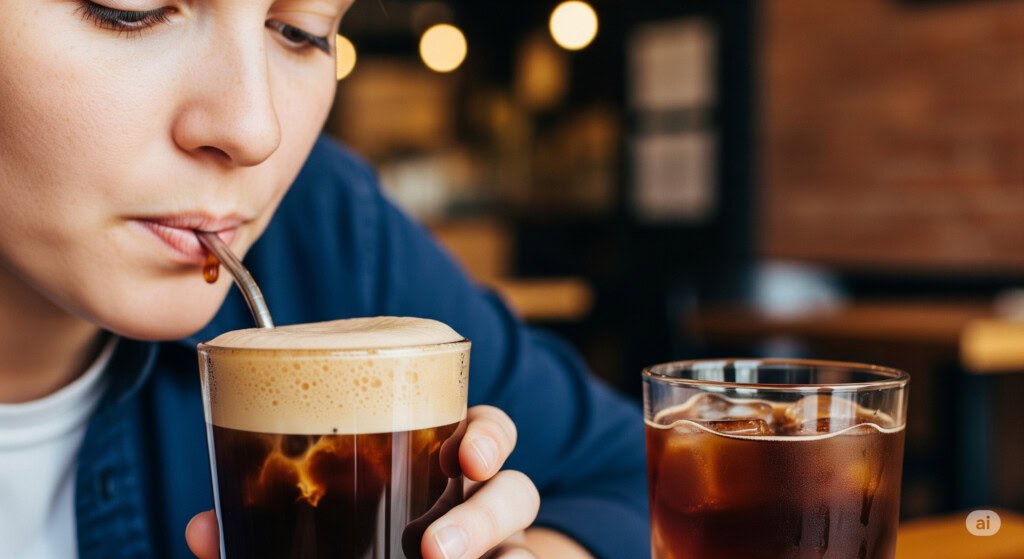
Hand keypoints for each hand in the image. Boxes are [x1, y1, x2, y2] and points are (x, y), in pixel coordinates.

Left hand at [186, 405, 540, 558]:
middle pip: (517, 493)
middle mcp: (481, 504)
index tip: (464, 458)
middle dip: (485, 516)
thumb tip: (202, 528)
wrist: (390, 555)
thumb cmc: (361, 529)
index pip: (488, 431)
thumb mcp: (320, 514)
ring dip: (489, 555)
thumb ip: (266, 517)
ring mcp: (497, 548)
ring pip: (523, 550)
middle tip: (433, 550)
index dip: (489, 437)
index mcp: (444, 462)